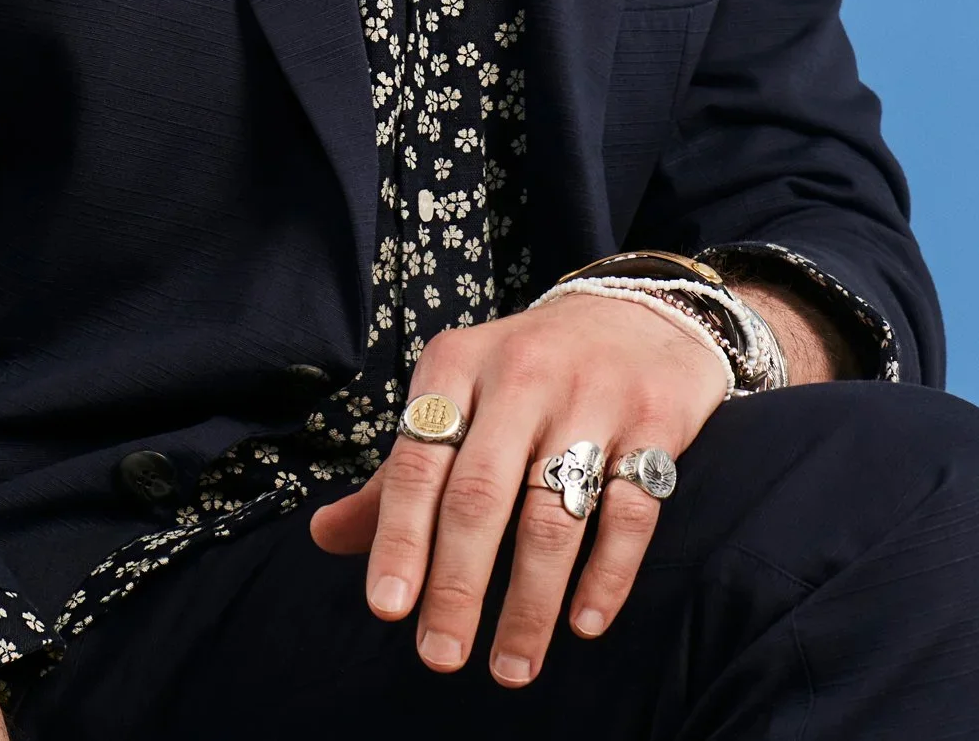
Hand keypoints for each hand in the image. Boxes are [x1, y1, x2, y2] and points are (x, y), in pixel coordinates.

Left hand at [308, 292, 729, 686]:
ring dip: (530, 602)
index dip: (400, 538)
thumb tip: (324, 537)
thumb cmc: (525, 370)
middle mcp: (521, 374)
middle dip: (458, 584)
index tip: (388, 609)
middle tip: (440, 655)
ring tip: (510, 666)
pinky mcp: (654, 422)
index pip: (419, 462)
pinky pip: (630, 512)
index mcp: (457, 364)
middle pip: (481, 494)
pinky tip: (583, 624)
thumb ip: (399, 473)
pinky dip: (606, 575)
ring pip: (552, 515)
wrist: (634, 312)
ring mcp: (592, 396)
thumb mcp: (455, 395)